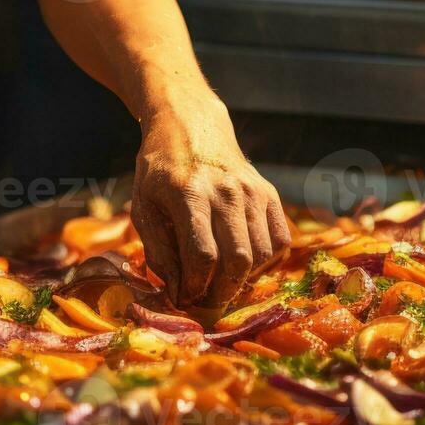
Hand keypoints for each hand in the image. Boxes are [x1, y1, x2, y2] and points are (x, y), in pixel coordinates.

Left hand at [128, 95, 292, 310]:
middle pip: (237, 260)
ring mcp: (252, 191)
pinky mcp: (269, 193)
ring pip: (262, 254)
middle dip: (221, 291)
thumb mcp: (144, 205)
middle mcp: (226, 191)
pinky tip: (244, 263)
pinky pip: (281, 240)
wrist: (190, 124)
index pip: (202, 255)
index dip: (194, 286)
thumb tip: (175, 290)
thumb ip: (157, 250)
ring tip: (221, 282)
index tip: (184, 296)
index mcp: (188, 192)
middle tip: (205, 300)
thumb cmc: (160, 170)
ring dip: (242, 280)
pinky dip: (267, 262)